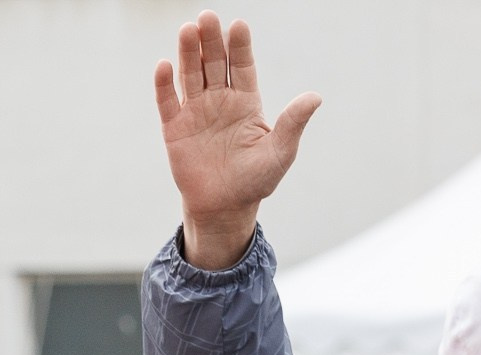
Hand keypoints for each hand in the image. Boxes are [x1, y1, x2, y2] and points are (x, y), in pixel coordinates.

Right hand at [153, 11, 319, 270]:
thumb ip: (293, 123)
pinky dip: (164, 84)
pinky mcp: (174, 129)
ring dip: (188, 53)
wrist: (224, 209)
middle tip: (207, 17)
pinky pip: (168, 102)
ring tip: (187, 29)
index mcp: (246, 102)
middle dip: (210, 41)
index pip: (242, 66)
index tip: (238, 26)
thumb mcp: (280, 152)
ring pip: (190, 75)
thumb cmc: (255, 182)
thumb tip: (315, 97)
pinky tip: (165, 65)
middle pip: (213, 63)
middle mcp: (219, 101)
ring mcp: (195, 113)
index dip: (240, 46)